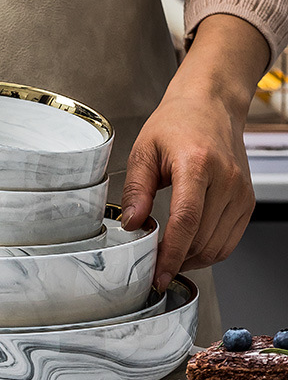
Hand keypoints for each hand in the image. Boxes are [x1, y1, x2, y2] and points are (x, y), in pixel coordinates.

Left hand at [121, 14, 268, 290]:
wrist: (211, 105)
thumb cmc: (176, 123)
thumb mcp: (143, 150)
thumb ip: (136, 189)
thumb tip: (132, 224)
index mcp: (197, 164)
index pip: (186, 220)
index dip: (171, 253)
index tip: (157, 274)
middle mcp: (225, 179)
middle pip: (202, 239)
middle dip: (175, 260)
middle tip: (151, 267)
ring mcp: (240, 192)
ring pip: (217, 246)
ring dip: (190, 259)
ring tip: (165, 258)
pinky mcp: (247, 201)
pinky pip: (229, 241)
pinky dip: (207, 252)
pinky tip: (186, 248)